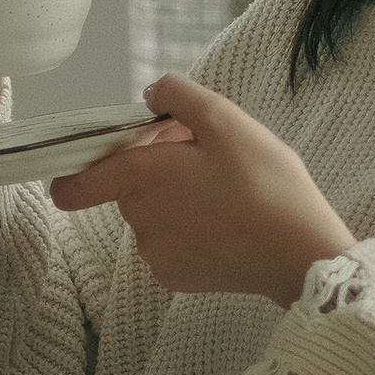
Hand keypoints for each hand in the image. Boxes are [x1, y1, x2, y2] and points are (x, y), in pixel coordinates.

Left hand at [47, 75, 350, 301]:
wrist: (300, 253)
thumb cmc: (266, 184)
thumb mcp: (226, 120)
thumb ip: (178, 95)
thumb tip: (151, 94)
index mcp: (140, 179)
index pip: (74, 185)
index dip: (76, 171)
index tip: (98, 159)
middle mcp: (138, 221)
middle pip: (128, 188)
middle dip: (158, 169)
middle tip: (207, 160)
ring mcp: (155, 255)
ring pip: (152, 216)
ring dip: (176, 200)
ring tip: (225, 193)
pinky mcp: (176, 279)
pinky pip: (170, 245)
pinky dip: (190, 232)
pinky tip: (227, 223)